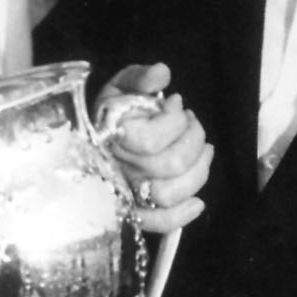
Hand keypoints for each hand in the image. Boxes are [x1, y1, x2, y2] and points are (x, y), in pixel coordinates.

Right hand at [97, 65, 211, 234]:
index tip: (176, 104)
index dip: (174, 121)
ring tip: (203, 151)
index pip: (152, 140)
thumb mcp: (123, 86)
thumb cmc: (114, 110)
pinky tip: (198, 202)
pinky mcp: (134, 212)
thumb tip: (161, 73)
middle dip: (193, 139)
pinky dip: (182, 216)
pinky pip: (158, 223)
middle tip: (192, 124)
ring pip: (169, 194)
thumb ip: (141, 77)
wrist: (92, 136)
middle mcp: (116, 169)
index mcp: (111, 136)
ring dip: (198, 171)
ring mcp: (125, 193)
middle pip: (170, 166)